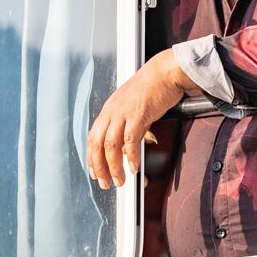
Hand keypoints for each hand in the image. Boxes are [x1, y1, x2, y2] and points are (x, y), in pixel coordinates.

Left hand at [86, 49, 196, 189]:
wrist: (164, 72)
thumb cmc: (151, 89)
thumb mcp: (132, 107)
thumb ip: (127, 125)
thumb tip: (128, 148)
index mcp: (108, 110)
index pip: (93, 137)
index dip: (92, 157)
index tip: (95, 173)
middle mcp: (111, 111)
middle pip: (97, 143)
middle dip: (99, 167)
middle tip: (105, 183)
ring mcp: (123, 112)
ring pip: (111, 145)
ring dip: (114, 166)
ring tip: (119, 181)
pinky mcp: (138, 114)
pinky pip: (130, 139)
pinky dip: (131, 156)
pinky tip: (134, 168)